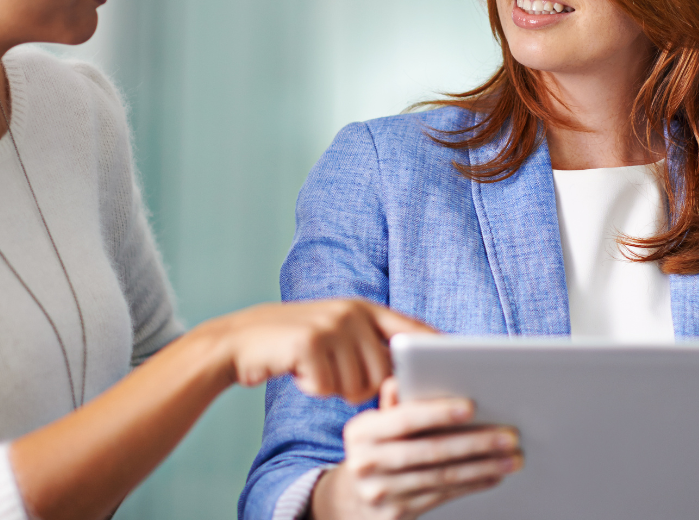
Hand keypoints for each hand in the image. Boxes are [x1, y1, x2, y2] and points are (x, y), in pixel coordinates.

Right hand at [213, 299, 432, 402]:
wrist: (242, 340)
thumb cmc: (297, 346)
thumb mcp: (337, 333)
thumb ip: (370, 345)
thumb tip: (404, 377)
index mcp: (364, 309)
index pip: (411, 329)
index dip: (435, 348)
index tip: (457, 363)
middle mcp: (352, 312)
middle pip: (384, 371)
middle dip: (363, 387)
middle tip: (336, 379)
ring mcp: (331, 325)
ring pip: (357, 383)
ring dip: (337, 388)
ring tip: (316, 371)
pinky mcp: (309, 342)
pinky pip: (328, 387)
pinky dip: (314, 388)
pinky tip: (299, 372)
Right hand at [311, 378, 523, 519]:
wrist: (352, 499)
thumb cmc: (377, 448)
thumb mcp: (376, 424)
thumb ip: (397, 402)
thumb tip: (407, 377)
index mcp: (361, 431)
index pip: (405, 418)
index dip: (439, 412)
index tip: (473, 406)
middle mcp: (366, 463)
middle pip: (431, 451)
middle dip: (476, 442)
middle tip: (510, 435)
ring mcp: (380, 493)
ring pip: (442, 477)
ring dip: (483, 466)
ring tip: (512, 457)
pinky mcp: (396, 514)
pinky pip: (442, 496)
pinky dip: (472, 484)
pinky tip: (493, 474)